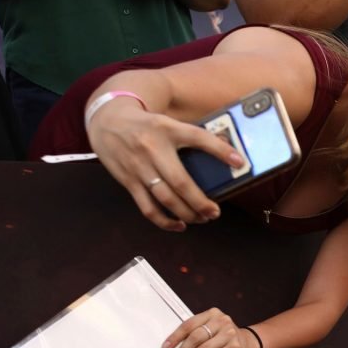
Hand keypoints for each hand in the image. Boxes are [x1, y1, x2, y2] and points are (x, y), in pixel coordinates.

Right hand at [86, 100, 244, 230]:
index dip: (220, 150)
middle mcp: (153, 148)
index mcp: (168, 129)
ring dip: (187, 214)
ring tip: (202, 219)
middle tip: (215, 212)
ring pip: (166, 199)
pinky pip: (148, 208)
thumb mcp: (168, 124)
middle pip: (181, 181)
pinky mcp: (129, 181)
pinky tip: (179, 225)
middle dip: (201, 202)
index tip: (240, 162)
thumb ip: (190, 138)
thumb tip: (225, 157)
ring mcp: (139, 167)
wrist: (106, 122)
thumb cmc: (147, 126)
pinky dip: (164, 221)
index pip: (198, 137)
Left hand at [163, 308, 257, 347]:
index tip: (166, 347)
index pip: (189, 324)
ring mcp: (230, 334)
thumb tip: (174, 345)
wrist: (249, 343)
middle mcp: (222, 321)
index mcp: (212, 314)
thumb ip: (197, 332)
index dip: (175, 337)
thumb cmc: (225, 336)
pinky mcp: (235, 347)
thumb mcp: (212, 328)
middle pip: (196, 337)